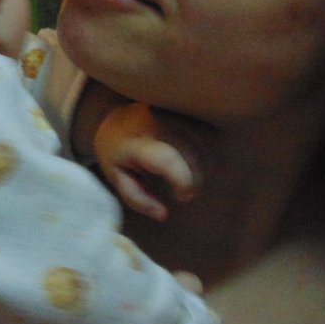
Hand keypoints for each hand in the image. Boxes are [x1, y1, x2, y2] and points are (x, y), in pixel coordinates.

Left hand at [94, 104, 211, 220]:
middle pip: (194, 154)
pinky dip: (210, 150)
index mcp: (137, 141)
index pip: (169, 160)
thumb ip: (137, 199)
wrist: (114, 114)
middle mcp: (158, 122)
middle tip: (186, 191)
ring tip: (191, 175)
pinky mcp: (186, 109)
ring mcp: (175, 112)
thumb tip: (163, 215)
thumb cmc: (116, 152)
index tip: (182, 196)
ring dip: (206, 166)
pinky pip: (210, 133)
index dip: (184, 182)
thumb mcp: (117, 178)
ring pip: (207, 144)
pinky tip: (199, 160)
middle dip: (197, 180)